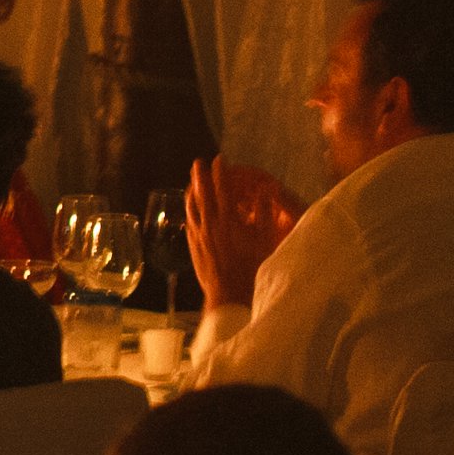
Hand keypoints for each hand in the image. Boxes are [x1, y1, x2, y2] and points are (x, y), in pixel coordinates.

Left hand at [182, 157, 298, 309]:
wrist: (230, 295)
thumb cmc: (251, 268)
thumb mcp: (264, 239)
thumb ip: (263, 214)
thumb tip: (265, 193)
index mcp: (228, 220)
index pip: (222, 189)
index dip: (221, 172)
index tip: (220, 159)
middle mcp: (209, 225)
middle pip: (201, 194)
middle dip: (200, 176)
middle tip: (198, 163)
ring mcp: (199, 236)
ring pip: (191, 208)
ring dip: (191, 192)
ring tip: (191, 183)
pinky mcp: (193, 247)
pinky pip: (189, 222)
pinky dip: (189, 211)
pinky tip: (190, 210)